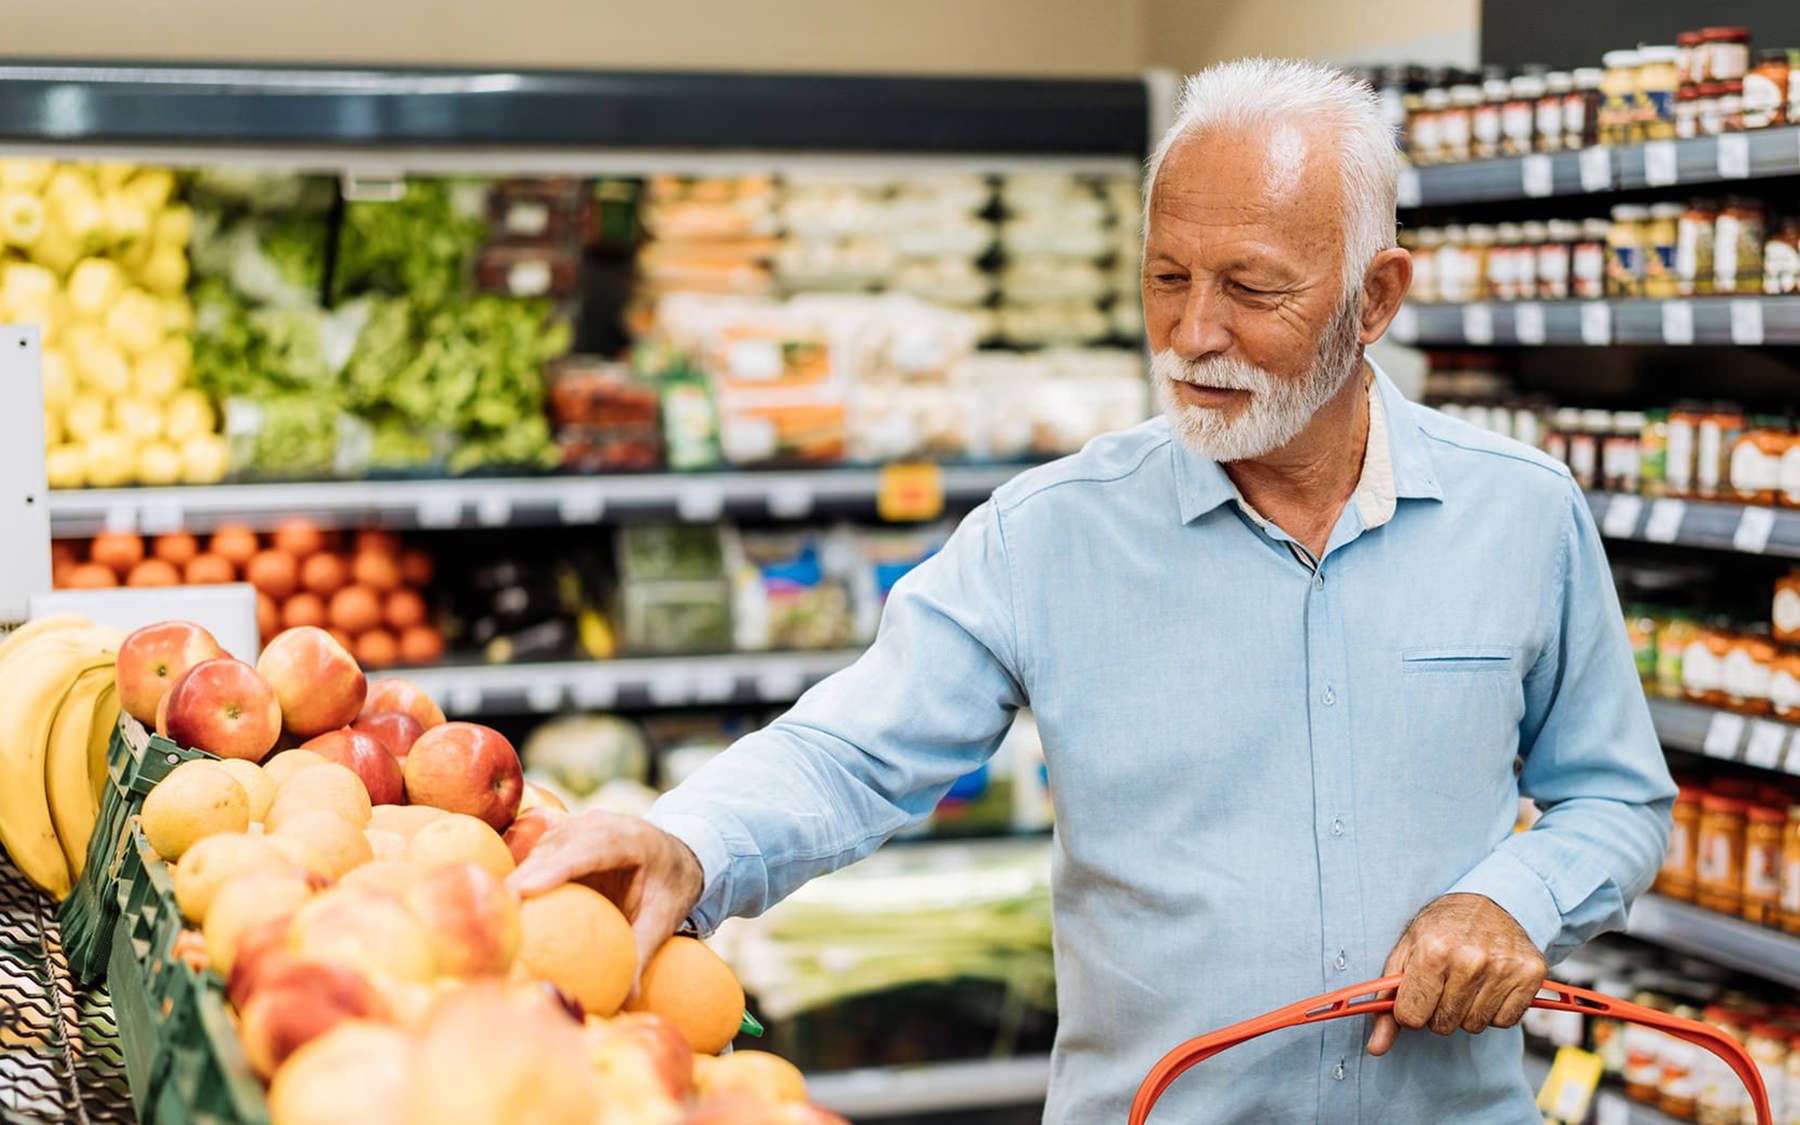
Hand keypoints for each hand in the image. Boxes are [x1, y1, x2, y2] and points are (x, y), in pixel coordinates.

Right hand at [506, 810, 704, 972]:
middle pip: (557, 847)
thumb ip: (643, 951)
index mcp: (631, 839)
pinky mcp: (566, 836)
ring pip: (543, 848)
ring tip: (495, 911)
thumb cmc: (671, 885)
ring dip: (519, 877)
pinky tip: (505, 906)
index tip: (526, 890)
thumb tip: (624, 1000)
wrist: (678, 853)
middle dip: (525, 875)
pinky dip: (523, 877)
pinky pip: (540, 854)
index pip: (590, 850)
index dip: (555, 868)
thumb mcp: (665, 917)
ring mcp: (581, 826)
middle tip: (498, 909)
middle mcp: (602, 825)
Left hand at [1365, 893, 1545, 1056]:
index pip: (1411, 1016)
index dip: (1409, 1010)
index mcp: (1434, 951)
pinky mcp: (1531, 974)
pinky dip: (1493, 1009)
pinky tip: (1489, 984)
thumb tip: (1377, 1046)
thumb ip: (1388, 1000)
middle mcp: (1471, 960)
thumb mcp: (1405, 953)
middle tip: (1443, 982)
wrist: (1487, 900)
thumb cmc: (1441, 927)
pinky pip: (1504, 1022)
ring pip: (1474, 1025)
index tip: (1415, 995)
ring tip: (1466, 981)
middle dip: (1437, 1010)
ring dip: (1466, 1011)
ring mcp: (1504, 968)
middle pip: (1443, 1024)